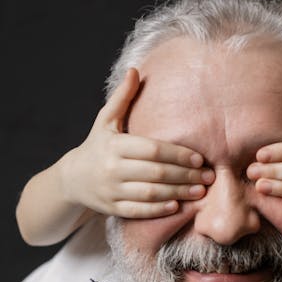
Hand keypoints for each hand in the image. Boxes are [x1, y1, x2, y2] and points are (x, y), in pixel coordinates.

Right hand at [59, 68, 213, 217]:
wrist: (72, 179)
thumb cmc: (97, 146)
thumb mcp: (105, 120)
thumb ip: (122, 98)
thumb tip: (135, 70)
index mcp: (115, 145)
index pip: (152, 149)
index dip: (178, 154)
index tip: (200, 158)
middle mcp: (113, 168)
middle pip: (156, 173)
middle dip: (185, 175)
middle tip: (209, 176)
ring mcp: (113, 191)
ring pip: (151, 194)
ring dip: (178, 193)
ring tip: (200, 191)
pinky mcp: (113, 208)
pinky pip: (140, 211)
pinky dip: (159, 210)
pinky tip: (177, 206)